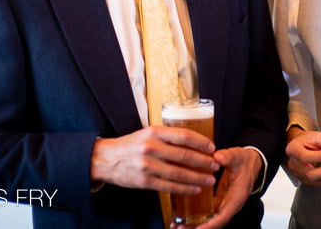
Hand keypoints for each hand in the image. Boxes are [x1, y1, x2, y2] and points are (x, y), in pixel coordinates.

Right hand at [90, 126, 217, 194]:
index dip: (201, 142)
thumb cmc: (131, 145)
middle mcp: (151, 147)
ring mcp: (147, 165)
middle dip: (203, 162)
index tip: (212, 147)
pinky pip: (169, 186)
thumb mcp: (148, 133)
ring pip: (179, 173)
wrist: (106, 159)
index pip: (184, 135)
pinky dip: (184, 189)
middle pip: (184, 155)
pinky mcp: (144, 181)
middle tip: (215, 165)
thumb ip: (167, 136)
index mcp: (154, 132)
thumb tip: (193, 141)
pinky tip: (194, 189)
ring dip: (197, 177)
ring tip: (209, 179)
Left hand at [171, 147, 261, 228]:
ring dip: (194, 225)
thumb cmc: (244, 162)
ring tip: (176, 225)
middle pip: (214, 223)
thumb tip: (217, 157)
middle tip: (179, 227)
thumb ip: (228, 157)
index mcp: (237, 197)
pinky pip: (207, 215)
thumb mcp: (237, 156)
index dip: (211, 224)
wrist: (251, 162)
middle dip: (198, 228)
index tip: (198, 228)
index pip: (224, 215)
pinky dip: (195, 219)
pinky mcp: (218, 203)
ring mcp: (224, 205)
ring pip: (210, 221)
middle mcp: (230, 205)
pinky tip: (181, 219)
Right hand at [285, 128, 320, 187]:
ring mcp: (298, 174)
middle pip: (310, 173)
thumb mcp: (319, 135)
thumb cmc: (309, 140)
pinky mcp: (305, 181)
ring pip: (316, 180)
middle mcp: (293, 164)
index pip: (304, 156)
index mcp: (292, 149)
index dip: (320, 156)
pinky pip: (320, 184)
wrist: (302, 146)